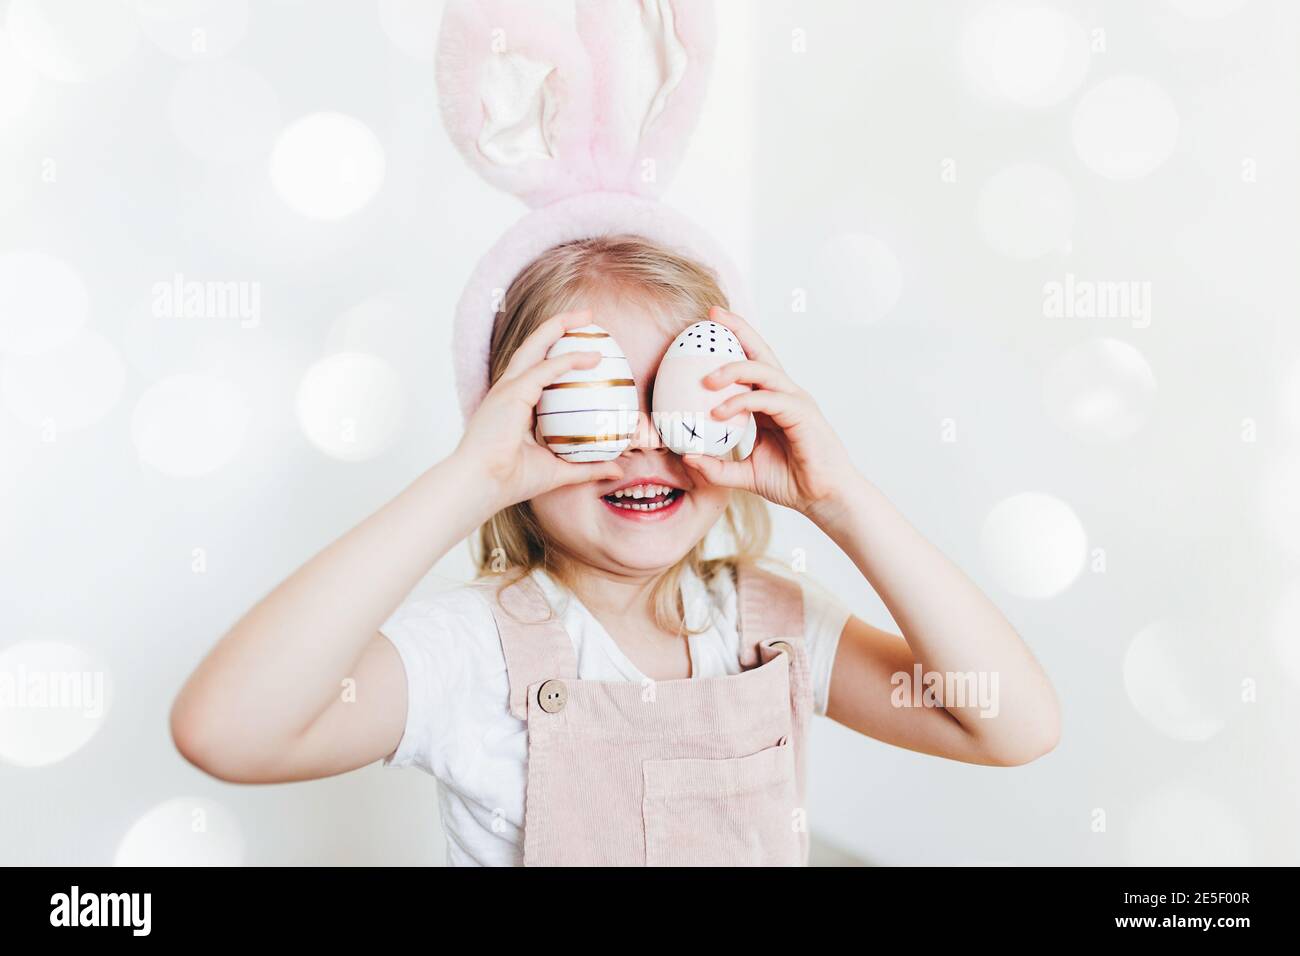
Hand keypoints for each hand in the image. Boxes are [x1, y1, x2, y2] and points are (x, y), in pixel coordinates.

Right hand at [453, 309, 622, 511]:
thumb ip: (587, 467)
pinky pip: (545, 370)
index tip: (584, 346)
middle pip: (534, 347)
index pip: (537, 369)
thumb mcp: (559, 470)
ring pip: (535, 347)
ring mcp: (508, 389)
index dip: (558, 354)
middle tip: (587, 316)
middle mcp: (509, 390)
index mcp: (514, 404)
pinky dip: (568, 360)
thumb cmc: (510, 481)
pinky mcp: (512, 394)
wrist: (481, 486)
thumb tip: (617, 468)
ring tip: (586, 315)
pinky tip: (591, 356)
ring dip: (560, 326)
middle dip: (558, 326)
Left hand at [681, 306, 857, 518]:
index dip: (734, 340)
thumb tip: (687, 457)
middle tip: (711, 316)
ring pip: (764, 371)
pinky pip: (768, 399)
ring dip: (733, 369)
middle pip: (761, 351)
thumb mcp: (745, 474)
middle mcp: (784, 395)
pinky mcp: (802, 414)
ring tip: (705, 380)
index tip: (707, 324)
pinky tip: (720, 412)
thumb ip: (716, 466)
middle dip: (738, 329)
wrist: (822, 498)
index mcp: (771, 402)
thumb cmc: (791, 482)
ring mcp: (795, 401)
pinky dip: (742, 401)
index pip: (752, 362)